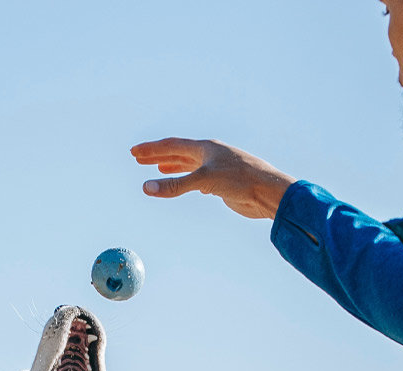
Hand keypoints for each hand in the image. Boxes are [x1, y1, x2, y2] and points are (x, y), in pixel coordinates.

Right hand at [130, 138, 294, 220]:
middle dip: (157, 155)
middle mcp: (210, 154)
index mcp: (205, 148)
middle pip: (177, 152)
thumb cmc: (240, 180)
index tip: (134, 152)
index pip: (171, 145)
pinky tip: (184, 183)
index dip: (151, 149)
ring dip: (171, 166)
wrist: (267, 192)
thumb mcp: (204, 181)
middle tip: (137, 157)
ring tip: (156, 168)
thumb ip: (175, 186)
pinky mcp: (223, 183)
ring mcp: (217, 168)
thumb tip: (146, 188)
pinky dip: (187, 179)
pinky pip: (199, 178)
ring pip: (188, 165)